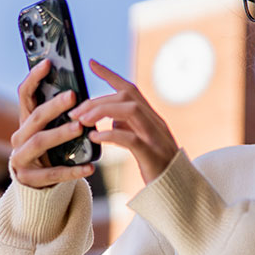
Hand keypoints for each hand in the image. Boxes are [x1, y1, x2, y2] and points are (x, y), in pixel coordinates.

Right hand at [10, 58, 94, 187]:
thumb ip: (60, 113)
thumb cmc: (51, 150)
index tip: (48, 63)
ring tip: (80, 128)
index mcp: (25, 121)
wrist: (39, 185)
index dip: (34, 78)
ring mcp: (21, 159)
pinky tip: (90, 167)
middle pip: (35, 118)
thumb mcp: (51, 130)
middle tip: (73, 96)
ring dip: (60, 133)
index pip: (25, 95)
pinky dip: (73, 170)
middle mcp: (19, 138)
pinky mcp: (30, 180)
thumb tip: (79, 87)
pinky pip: (53, 173)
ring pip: (40, 142)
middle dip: (54, 106)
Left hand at [70, 59, 179, 184]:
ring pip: (130, 110)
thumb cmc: (157, 168)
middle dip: (98, 100)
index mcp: (150, 118)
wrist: (178, 191)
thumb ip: (127, 128)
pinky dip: (111, 135)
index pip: (130, 88)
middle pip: (127, 96)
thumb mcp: (141, 143)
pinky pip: (131, 139)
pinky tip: (95, 138)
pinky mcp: (153, 155)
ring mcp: (155, 137)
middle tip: (75, 112)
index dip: (110, 74)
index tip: (91, 63)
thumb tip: (108, 120)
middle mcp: (155, 122)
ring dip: (102, 111)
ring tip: (82, 121)